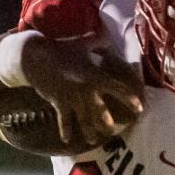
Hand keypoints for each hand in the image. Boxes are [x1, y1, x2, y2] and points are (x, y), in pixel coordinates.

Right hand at [20, 35, 143, 144]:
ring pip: (84, 121)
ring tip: (93, 140)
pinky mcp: (59, 103)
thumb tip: (105, 34)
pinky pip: (65, 121)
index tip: (139, 109)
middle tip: (114, 131)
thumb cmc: (61, 49)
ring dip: (89, 132)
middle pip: (101, 112)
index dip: (130, 99)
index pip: (117, 89)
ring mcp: (72, 98)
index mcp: (95, 75)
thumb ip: (96, 41)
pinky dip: (66, 131)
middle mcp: (86, 90)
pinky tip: (67, 140)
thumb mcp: (81, 43)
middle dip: (108, 124)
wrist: (36, 57)